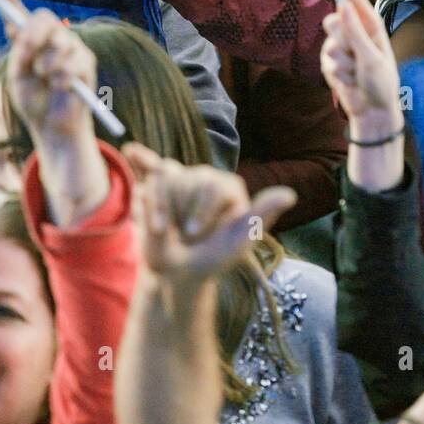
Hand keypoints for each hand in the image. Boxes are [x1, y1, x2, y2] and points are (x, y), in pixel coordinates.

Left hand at [0, 0, 95, 141]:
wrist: (51, 126)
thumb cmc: (33, 101)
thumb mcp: (17, 77)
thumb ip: (19, 53)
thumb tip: (17, 31)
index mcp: (33, 42)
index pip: (23, 16)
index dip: (12, 0)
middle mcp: (54, 40)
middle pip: (46, 19)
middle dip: (34, 33)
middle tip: (26, 50)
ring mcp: (73, 49)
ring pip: (60, 43)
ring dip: (47, 64)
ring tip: (45, 79)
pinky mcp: (87, 63)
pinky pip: (73, 63)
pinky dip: (61, 79)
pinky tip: (59, 88)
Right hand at [124, 144, 295, 281]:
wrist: (179, 274)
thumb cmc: (212, 260)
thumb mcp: (238, 243)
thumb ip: (260, 216)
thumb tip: (290, 195)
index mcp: (230, 188)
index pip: (213, 185)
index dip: (199, 212)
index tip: (193, 234)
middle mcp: (208, 178)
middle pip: (188, 181)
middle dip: (181, 213)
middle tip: (184, 236)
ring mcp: (183, 181)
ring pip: (165, 180)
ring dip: (159, 210)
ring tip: (164, 230)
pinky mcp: (160, 188)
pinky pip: (151, 171)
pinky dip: (142, 160)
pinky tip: (132, 150)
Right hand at [320, 0, 401, 136]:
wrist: (373, 110)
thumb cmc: (381, 82)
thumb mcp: (371, 57)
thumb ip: (356, 33)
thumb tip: (344, 6)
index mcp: (370, 25)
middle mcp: (355, 32)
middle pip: (334, 20)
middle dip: (341, 37)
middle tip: (354, 54)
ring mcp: (341, 47)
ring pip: (329, 43)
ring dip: (343, 62)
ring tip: (357, 73)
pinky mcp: (332, 62)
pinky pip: (326, 61)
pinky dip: (338, 74)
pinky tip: (349, 82)